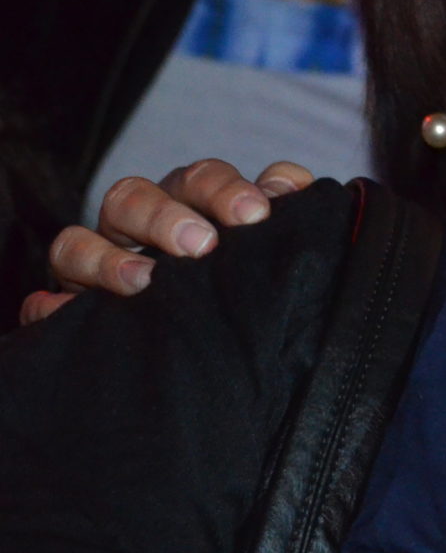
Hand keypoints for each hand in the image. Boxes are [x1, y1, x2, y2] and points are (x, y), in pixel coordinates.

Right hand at [19, 159, 313, 324]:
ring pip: (78, 242)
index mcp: (194, 209)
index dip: (224, 189)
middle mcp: (142, 230)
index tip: (256, 213)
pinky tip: (63, 314)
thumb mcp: (275, 257)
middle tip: (203, 245)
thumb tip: (295, 188)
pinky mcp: (71, 312)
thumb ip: (288, 222)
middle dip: (165, 216)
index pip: (201, 179)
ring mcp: (101, 268)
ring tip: (144, 282)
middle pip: (132, 198)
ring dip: (106, 259)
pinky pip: (42, 306)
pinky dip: (49, 308)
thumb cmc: (253, 294)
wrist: (232, 373)